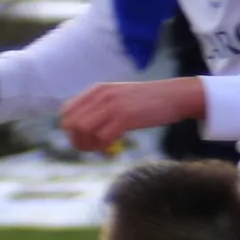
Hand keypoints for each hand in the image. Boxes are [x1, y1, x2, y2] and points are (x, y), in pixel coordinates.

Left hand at [59, 78, 205, 154]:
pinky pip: (102, 137)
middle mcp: (101, 96)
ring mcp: (112, 106)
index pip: (66, 111)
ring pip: (83, 130)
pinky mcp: (125, 117)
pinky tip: (112, 149)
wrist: (173, 96)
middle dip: (77, 141)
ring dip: (89, 145)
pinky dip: (103, 148)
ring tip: (102, 149)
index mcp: (97, 90)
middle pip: (72, 123)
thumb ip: (100, 107)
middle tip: (91, 149)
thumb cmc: (147, 101)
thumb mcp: (119, 97)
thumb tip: (82, 129)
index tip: (83, 139)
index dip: (70, 129)